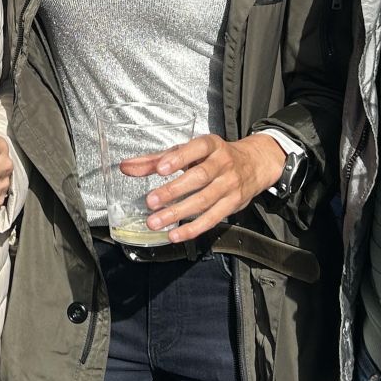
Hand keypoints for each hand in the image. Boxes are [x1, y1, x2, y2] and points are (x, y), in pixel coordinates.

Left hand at [124, 132, 285, 244]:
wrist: (254, 164)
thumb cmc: (213, 157)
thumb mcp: (188, 152)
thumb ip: (156, 160)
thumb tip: (126, 167)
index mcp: (211, 145)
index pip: (196, 148)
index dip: (179, 158)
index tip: (161, 168)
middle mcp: (222, 163)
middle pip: (199, 177)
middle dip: (174, 190)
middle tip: (151, 201)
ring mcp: (229, 185)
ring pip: (204, 200)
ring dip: (179, 212)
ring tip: (156, 221)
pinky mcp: (233, 204)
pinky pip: (213, 218)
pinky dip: (193, 228)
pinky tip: (175, 234)